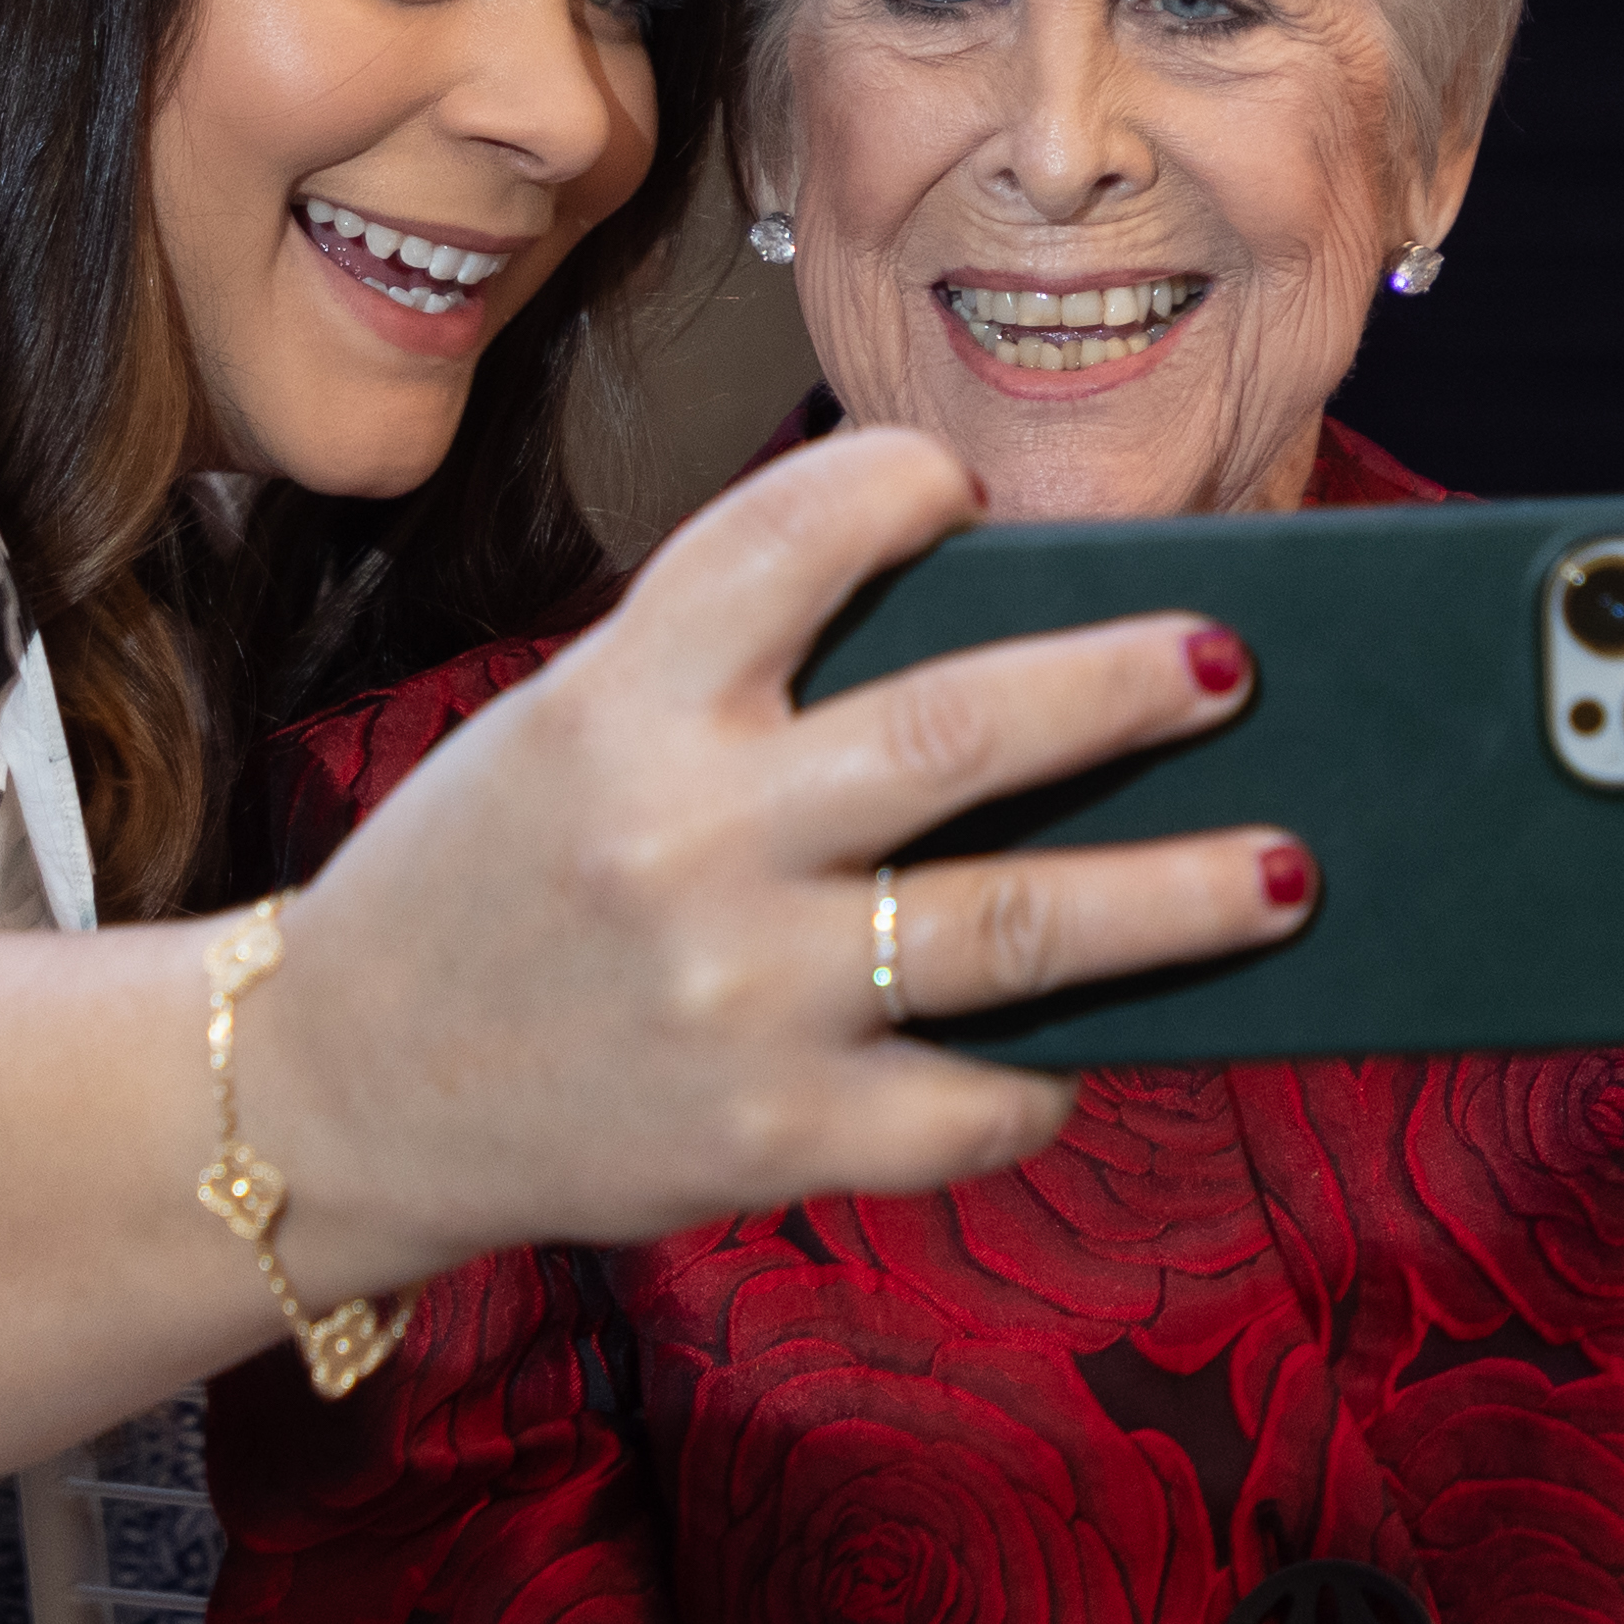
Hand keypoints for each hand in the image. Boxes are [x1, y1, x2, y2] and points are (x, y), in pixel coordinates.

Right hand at [274, 428, 1309, 1273]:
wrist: (335, 1091)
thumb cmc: (487, 884)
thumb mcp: (568, 732)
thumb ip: (733, 680)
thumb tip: (994, 647)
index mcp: (622, 703)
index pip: (796, 533)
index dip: (901, 485)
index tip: (967, 485)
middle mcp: (687, 838)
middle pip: (965, 730)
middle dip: (1128, 688)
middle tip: (1237, 661)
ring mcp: (741, 997)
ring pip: (1015, 923)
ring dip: (1179, 894)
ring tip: (1288, 871)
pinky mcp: (773, 1138)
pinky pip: (972, 1103)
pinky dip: (1048, 1074)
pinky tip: (1088, 1046)